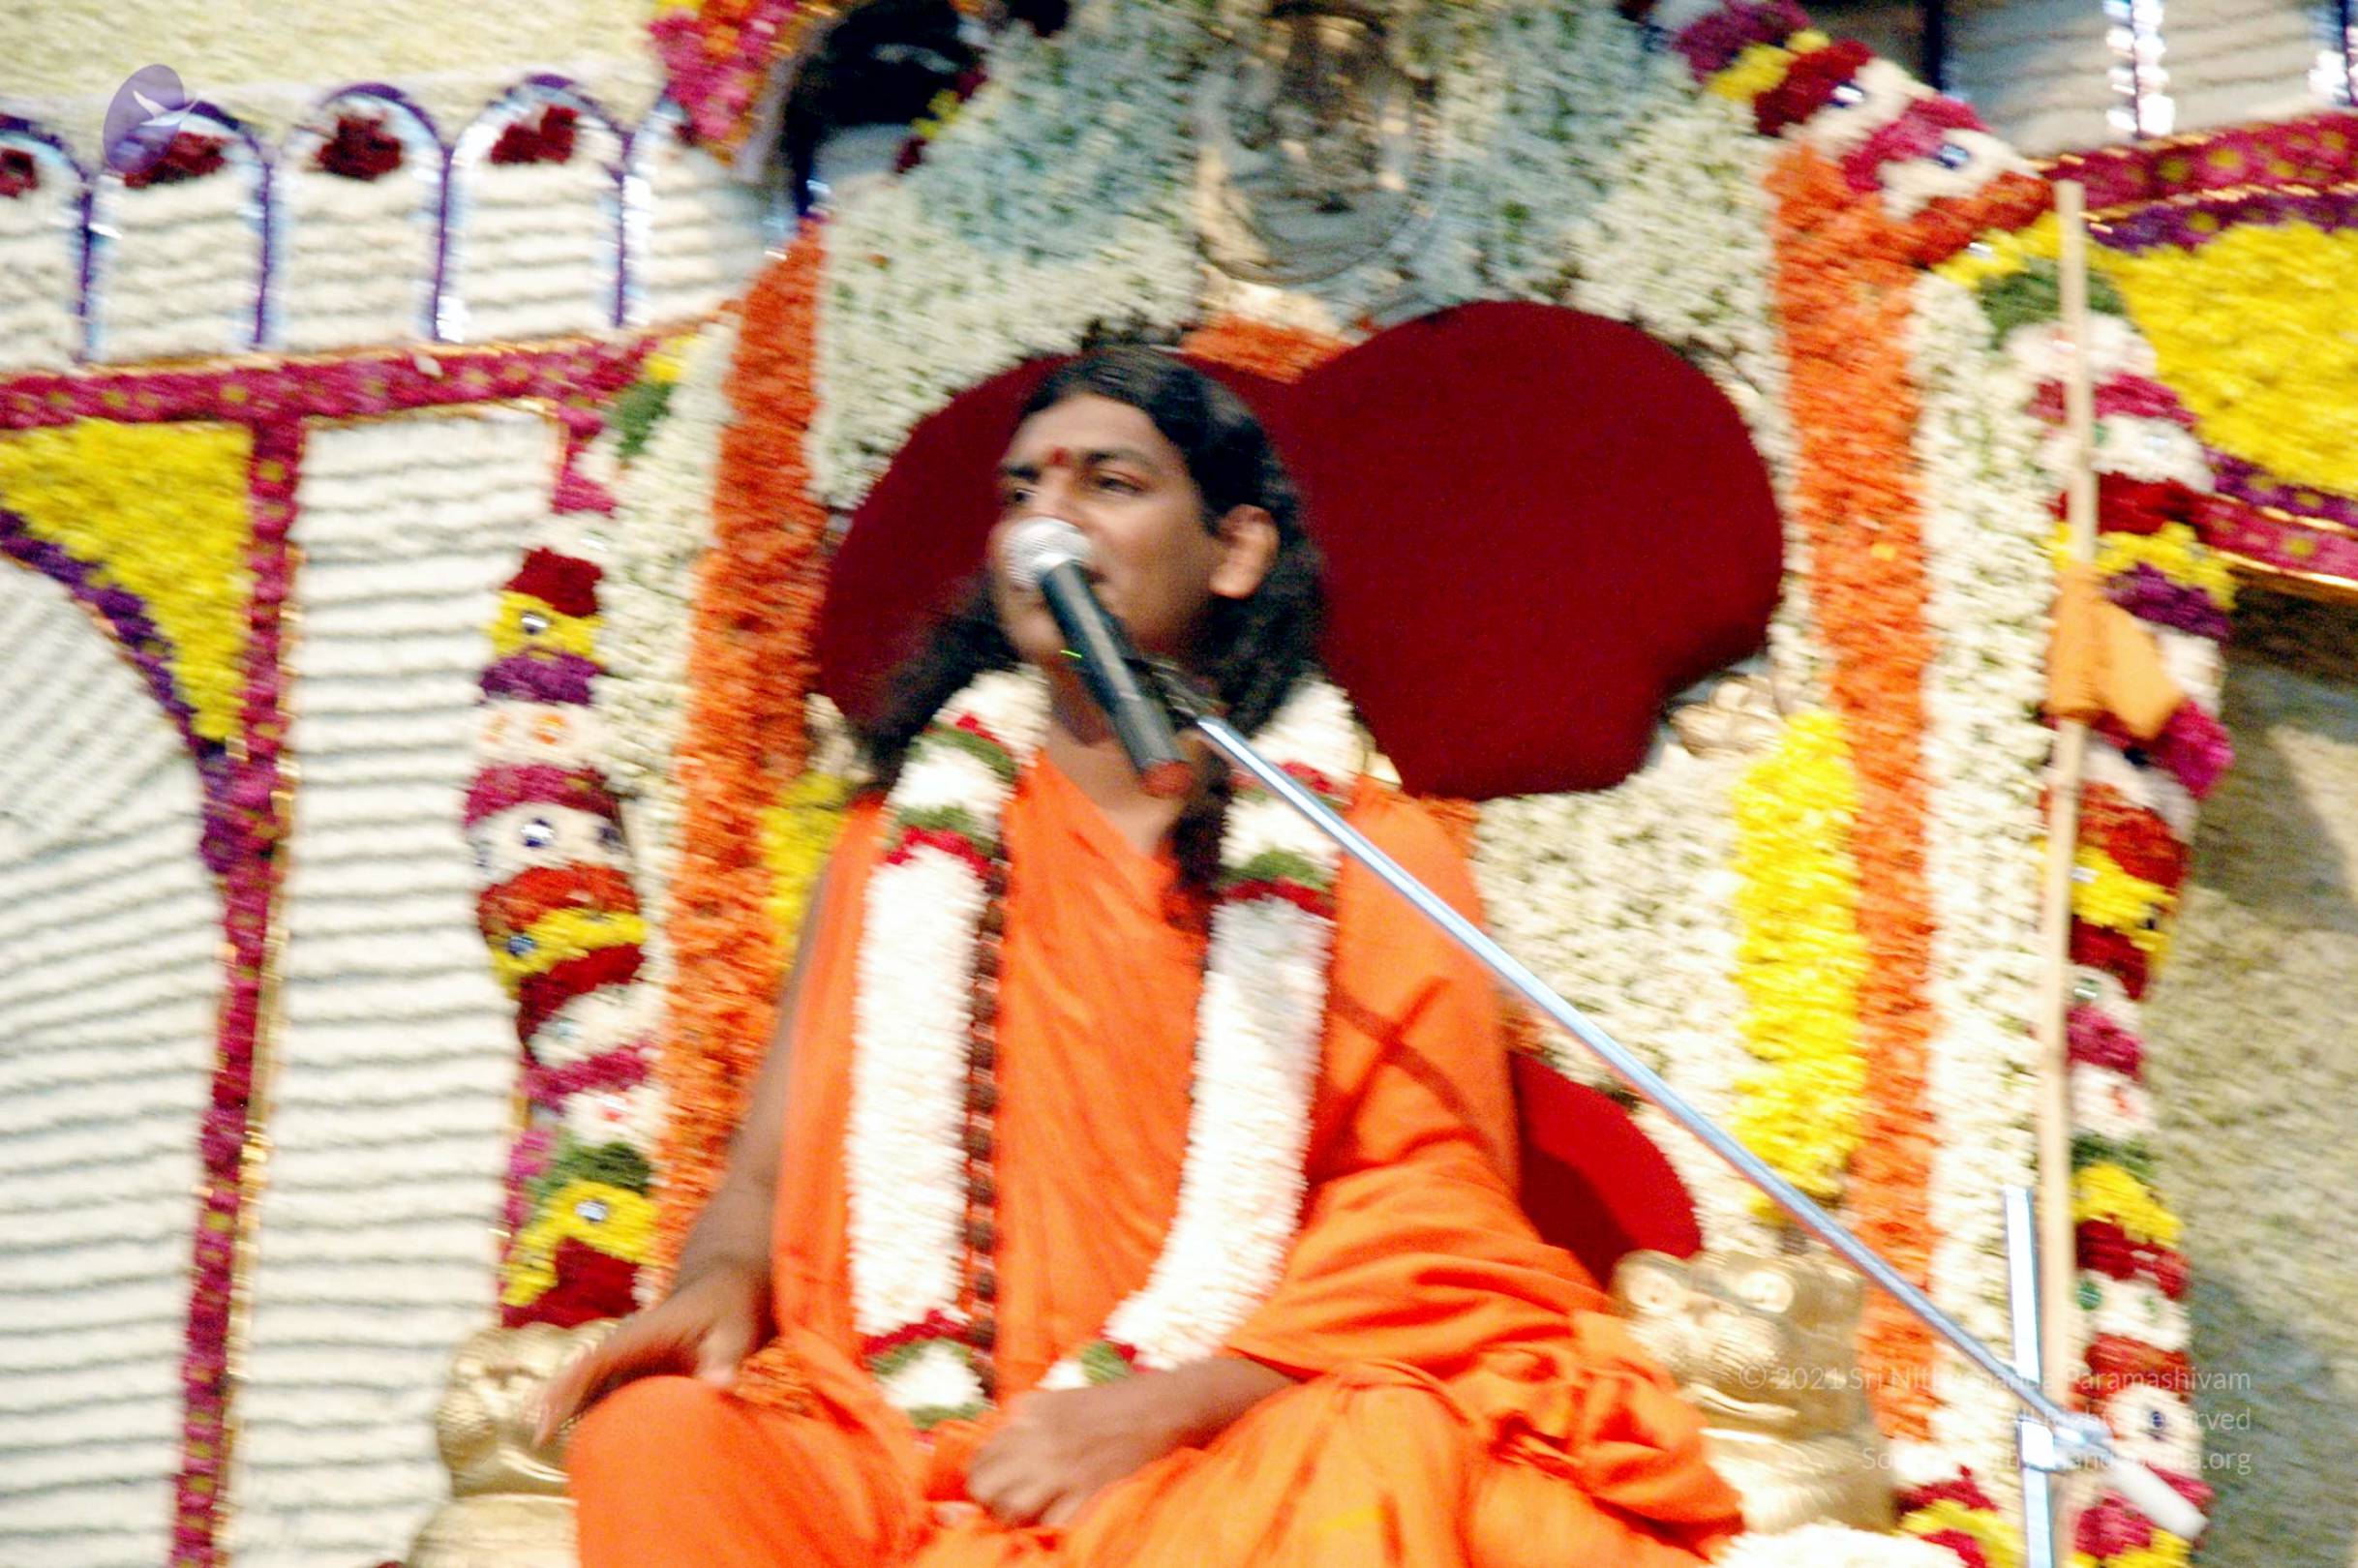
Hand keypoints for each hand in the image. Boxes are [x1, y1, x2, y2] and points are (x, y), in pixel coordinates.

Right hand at [533, 1256, 769, 1445]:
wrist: (725, 1290)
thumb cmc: (730, 1309)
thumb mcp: (736, 1330)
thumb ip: (727, 1357)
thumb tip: (721, 1385)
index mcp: (642, 1334)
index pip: (594, 1362)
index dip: (566, 1390)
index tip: (544, 1419)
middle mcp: (626, 1348)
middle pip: (581, 1379)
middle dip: (557, 1406)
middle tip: (539, 1440)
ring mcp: (629, 1361)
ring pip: (590, 1390)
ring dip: (573, 1415)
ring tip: (561, 1452)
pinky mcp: (637, 1374)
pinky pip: (608, 1397)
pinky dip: (596, 1417)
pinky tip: (592, 1450)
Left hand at [966, 1377, 1195, 1529]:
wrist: (1167, 1407)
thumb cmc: (1118, 1403)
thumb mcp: (1062, 1400)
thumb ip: (1027, 1422)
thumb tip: (999, 1450)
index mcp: (1030, 1413)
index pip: (981, 1457)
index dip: (984, 1478)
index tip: (995, 1487)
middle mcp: (1039, 1440)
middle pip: (984, 1486)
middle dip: (990, 1501)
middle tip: (1006, 1506)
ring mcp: (1063, 1469)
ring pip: (1009, 1512)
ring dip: (1017, 1519)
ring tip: (1033, 1516)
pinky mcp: (1088, 1493)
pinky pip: (1050, 1525)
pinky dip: (1052, 1527)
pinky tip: (1063, 1517)